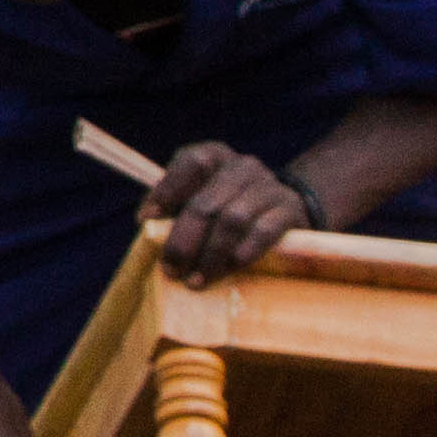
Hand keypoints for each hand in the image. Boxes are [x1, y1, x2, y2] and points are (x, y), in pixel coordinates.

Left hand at [148, 138, 311, 282]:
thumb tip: (146, 221)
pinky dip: (244, 250)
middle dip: (183, 240)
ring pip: (233, 219)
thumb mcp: (201, 199)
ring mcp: (269, 187)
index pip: (192, 162)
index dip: (167, 190)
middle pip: (207, 202)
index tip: (147, 219)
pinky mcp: (290, 211)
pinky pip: (264, 231)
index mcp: (216, 156)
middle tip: (171, 268)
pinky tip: (230, 267)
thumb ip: (174, 206)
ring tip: (196, 279)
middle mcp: (243, 167)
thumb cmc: (229, 207)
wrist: (285, 209)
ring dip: (210, 254)